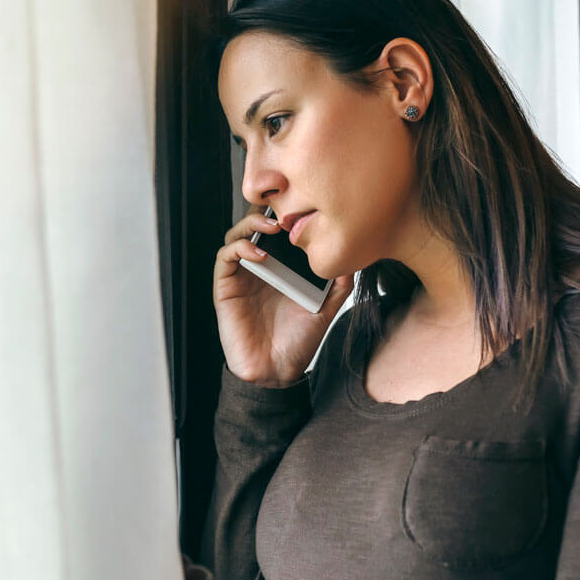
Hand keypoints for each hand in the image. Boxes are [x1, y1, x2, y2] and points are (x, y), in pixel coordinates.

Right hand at [213, 205, 354, 385]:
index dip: (286, 214)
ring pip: (236, 234)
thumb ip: (339, 283)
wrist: (278, 370)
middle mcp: (260, 266)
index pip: (279, 230)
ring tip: (272, 227)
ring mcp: (241, 275)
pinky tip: (259, 253)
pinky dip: (239, 248)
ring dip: (251, 225)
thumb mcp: (327, 307)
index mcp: (281, 267)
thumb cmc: (299, 340)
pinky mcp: (226, 287)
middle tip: (286, 211)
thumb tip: (353, 256)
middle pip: (255, 224)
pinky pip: (225, 258)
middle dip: (267, 211)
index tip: (304, 208)